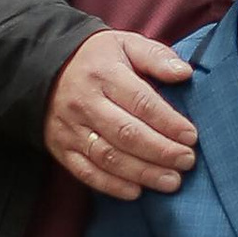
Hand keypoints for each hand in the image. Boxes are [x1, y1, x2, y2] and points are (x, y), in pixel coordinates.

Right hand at [45, 31, 196, 198]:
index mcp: (104, 74)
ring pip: (108, 156)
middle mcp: (85, 102)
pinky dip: (111, 185)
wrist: (46, 68)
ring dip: (142, 173)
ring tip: (171, 181)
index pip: (141, 102)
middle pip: (126, 133)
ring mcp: (70, 128)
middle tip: (187, 161)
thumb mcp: (126, 44)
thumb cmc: (98, 58)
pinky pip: (85, 172)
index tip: (191, 136)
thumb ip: (157, 57)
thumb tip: (184, 73)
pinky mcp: (61, 147)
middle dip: (160, 151)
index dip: (168, 122)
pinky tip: (136, 191)